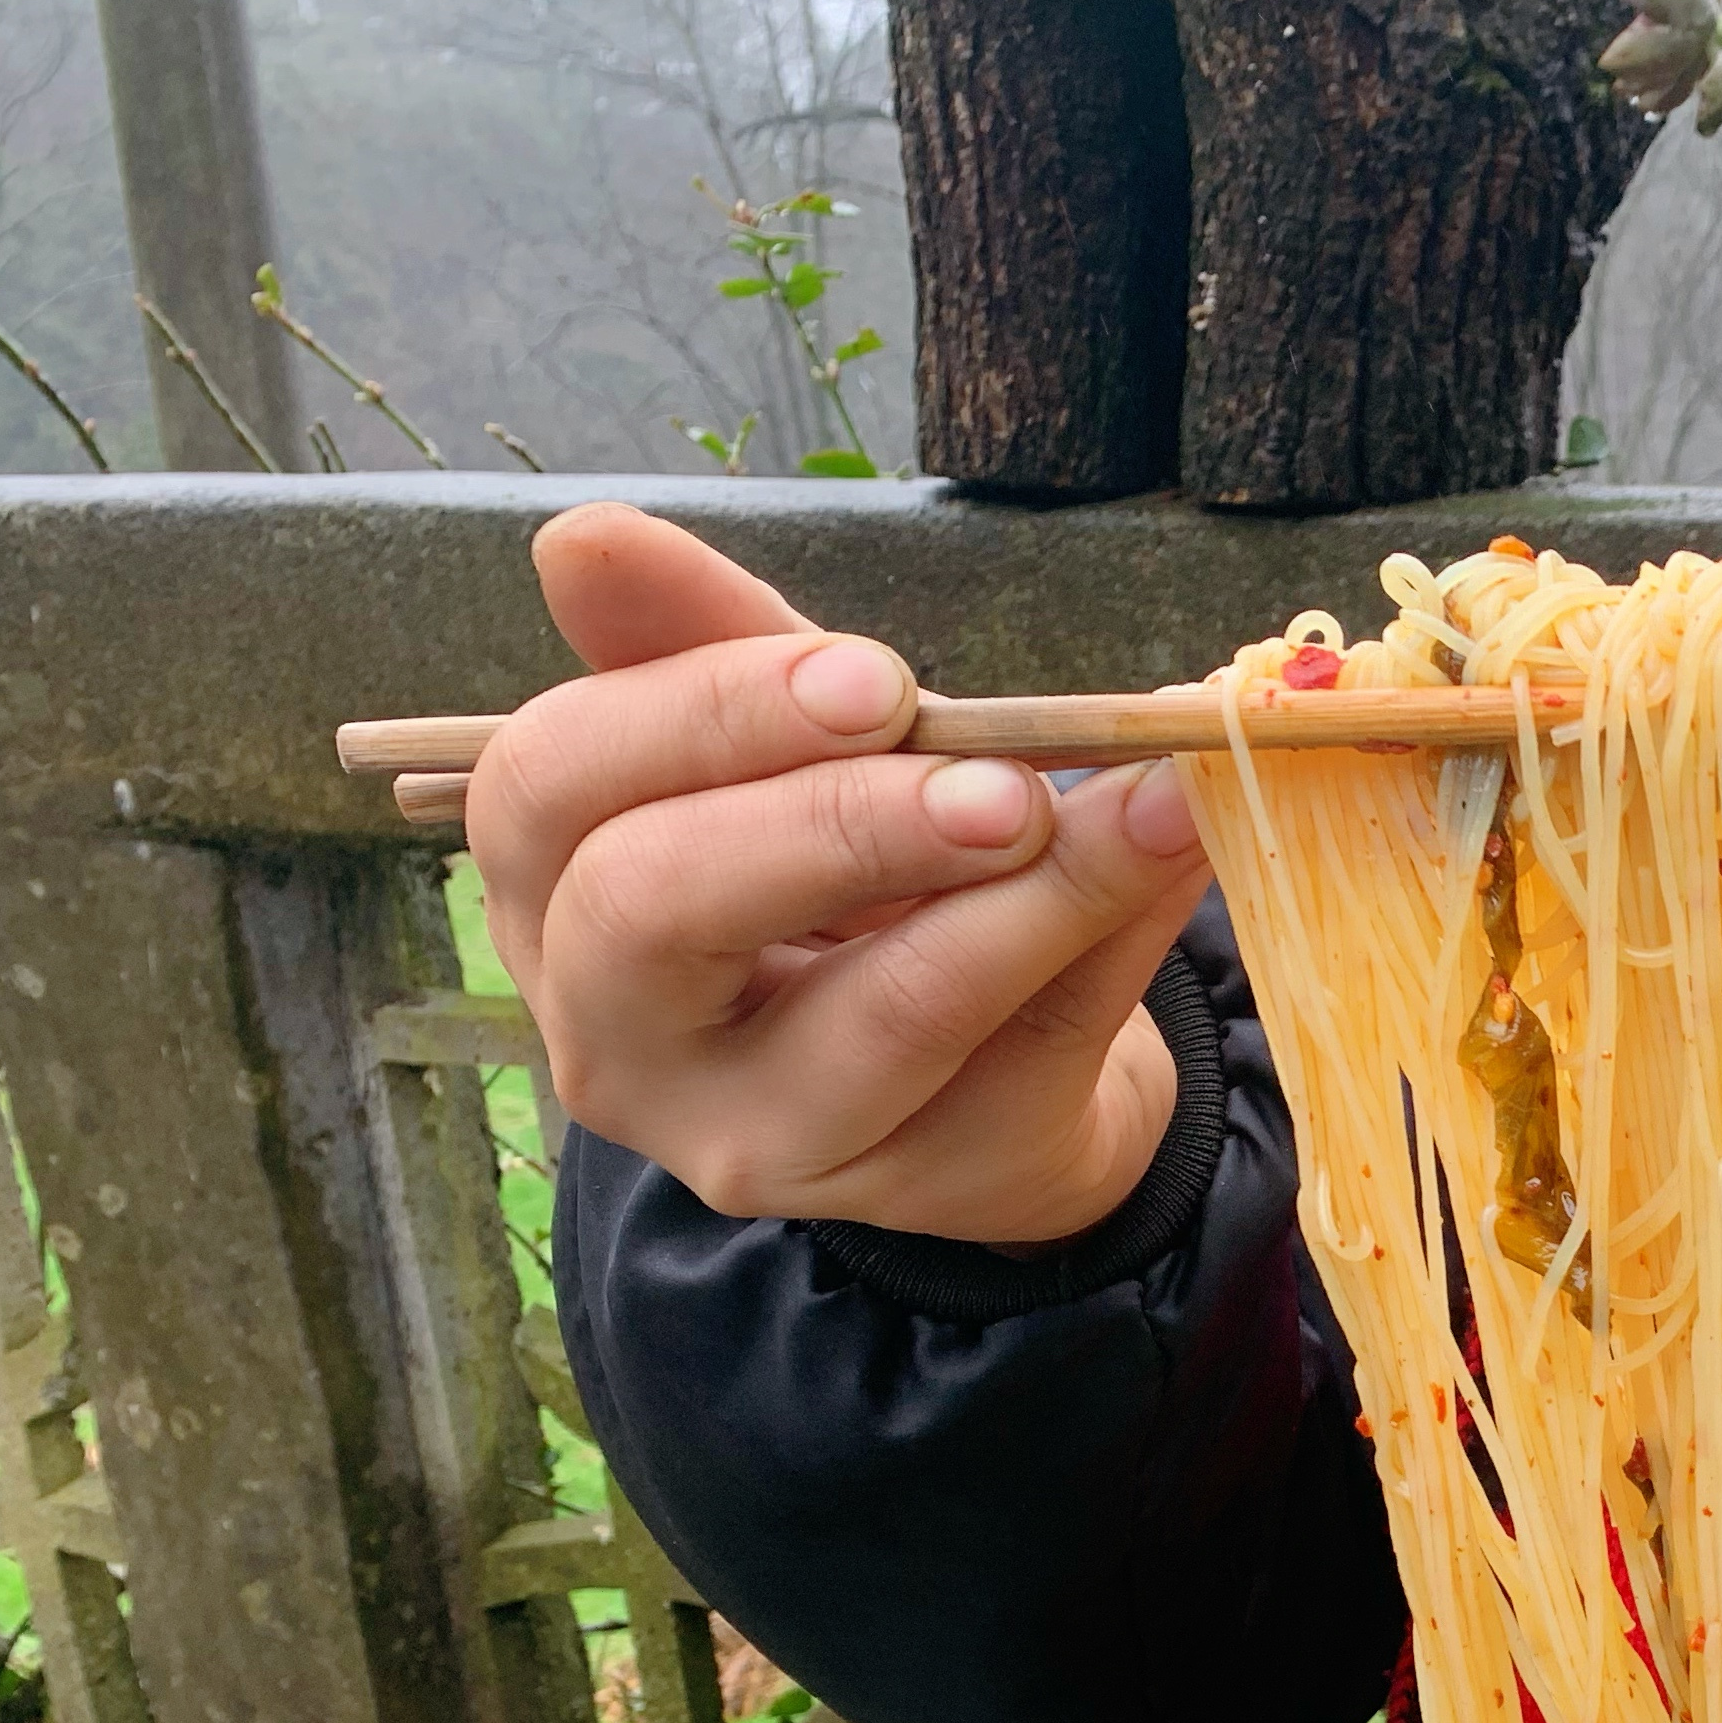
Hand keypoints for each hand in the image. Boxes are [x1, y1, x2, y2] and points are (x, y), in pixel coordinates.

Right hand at [469, 503, 1212, 1246]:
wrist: (987, 1061)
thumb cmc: (850, 876)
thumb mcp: (782, 748)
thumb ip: (707, 643)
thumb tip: (582, 538)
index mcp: (555, 897)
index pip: (547, 788)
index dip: (702, 714)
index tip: (870, 674)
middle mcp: (619, 1038)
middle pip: (657, 915)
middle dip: (838, 823)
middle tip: (993, 778)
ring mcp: (763, 1137)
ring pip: (877, 1019)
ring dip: (1024, 897)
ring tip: (1134, 806)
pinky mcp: (920, 1184)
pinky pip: (1028, 1055)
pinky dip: (1116, 933)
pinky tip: (1174, 846)